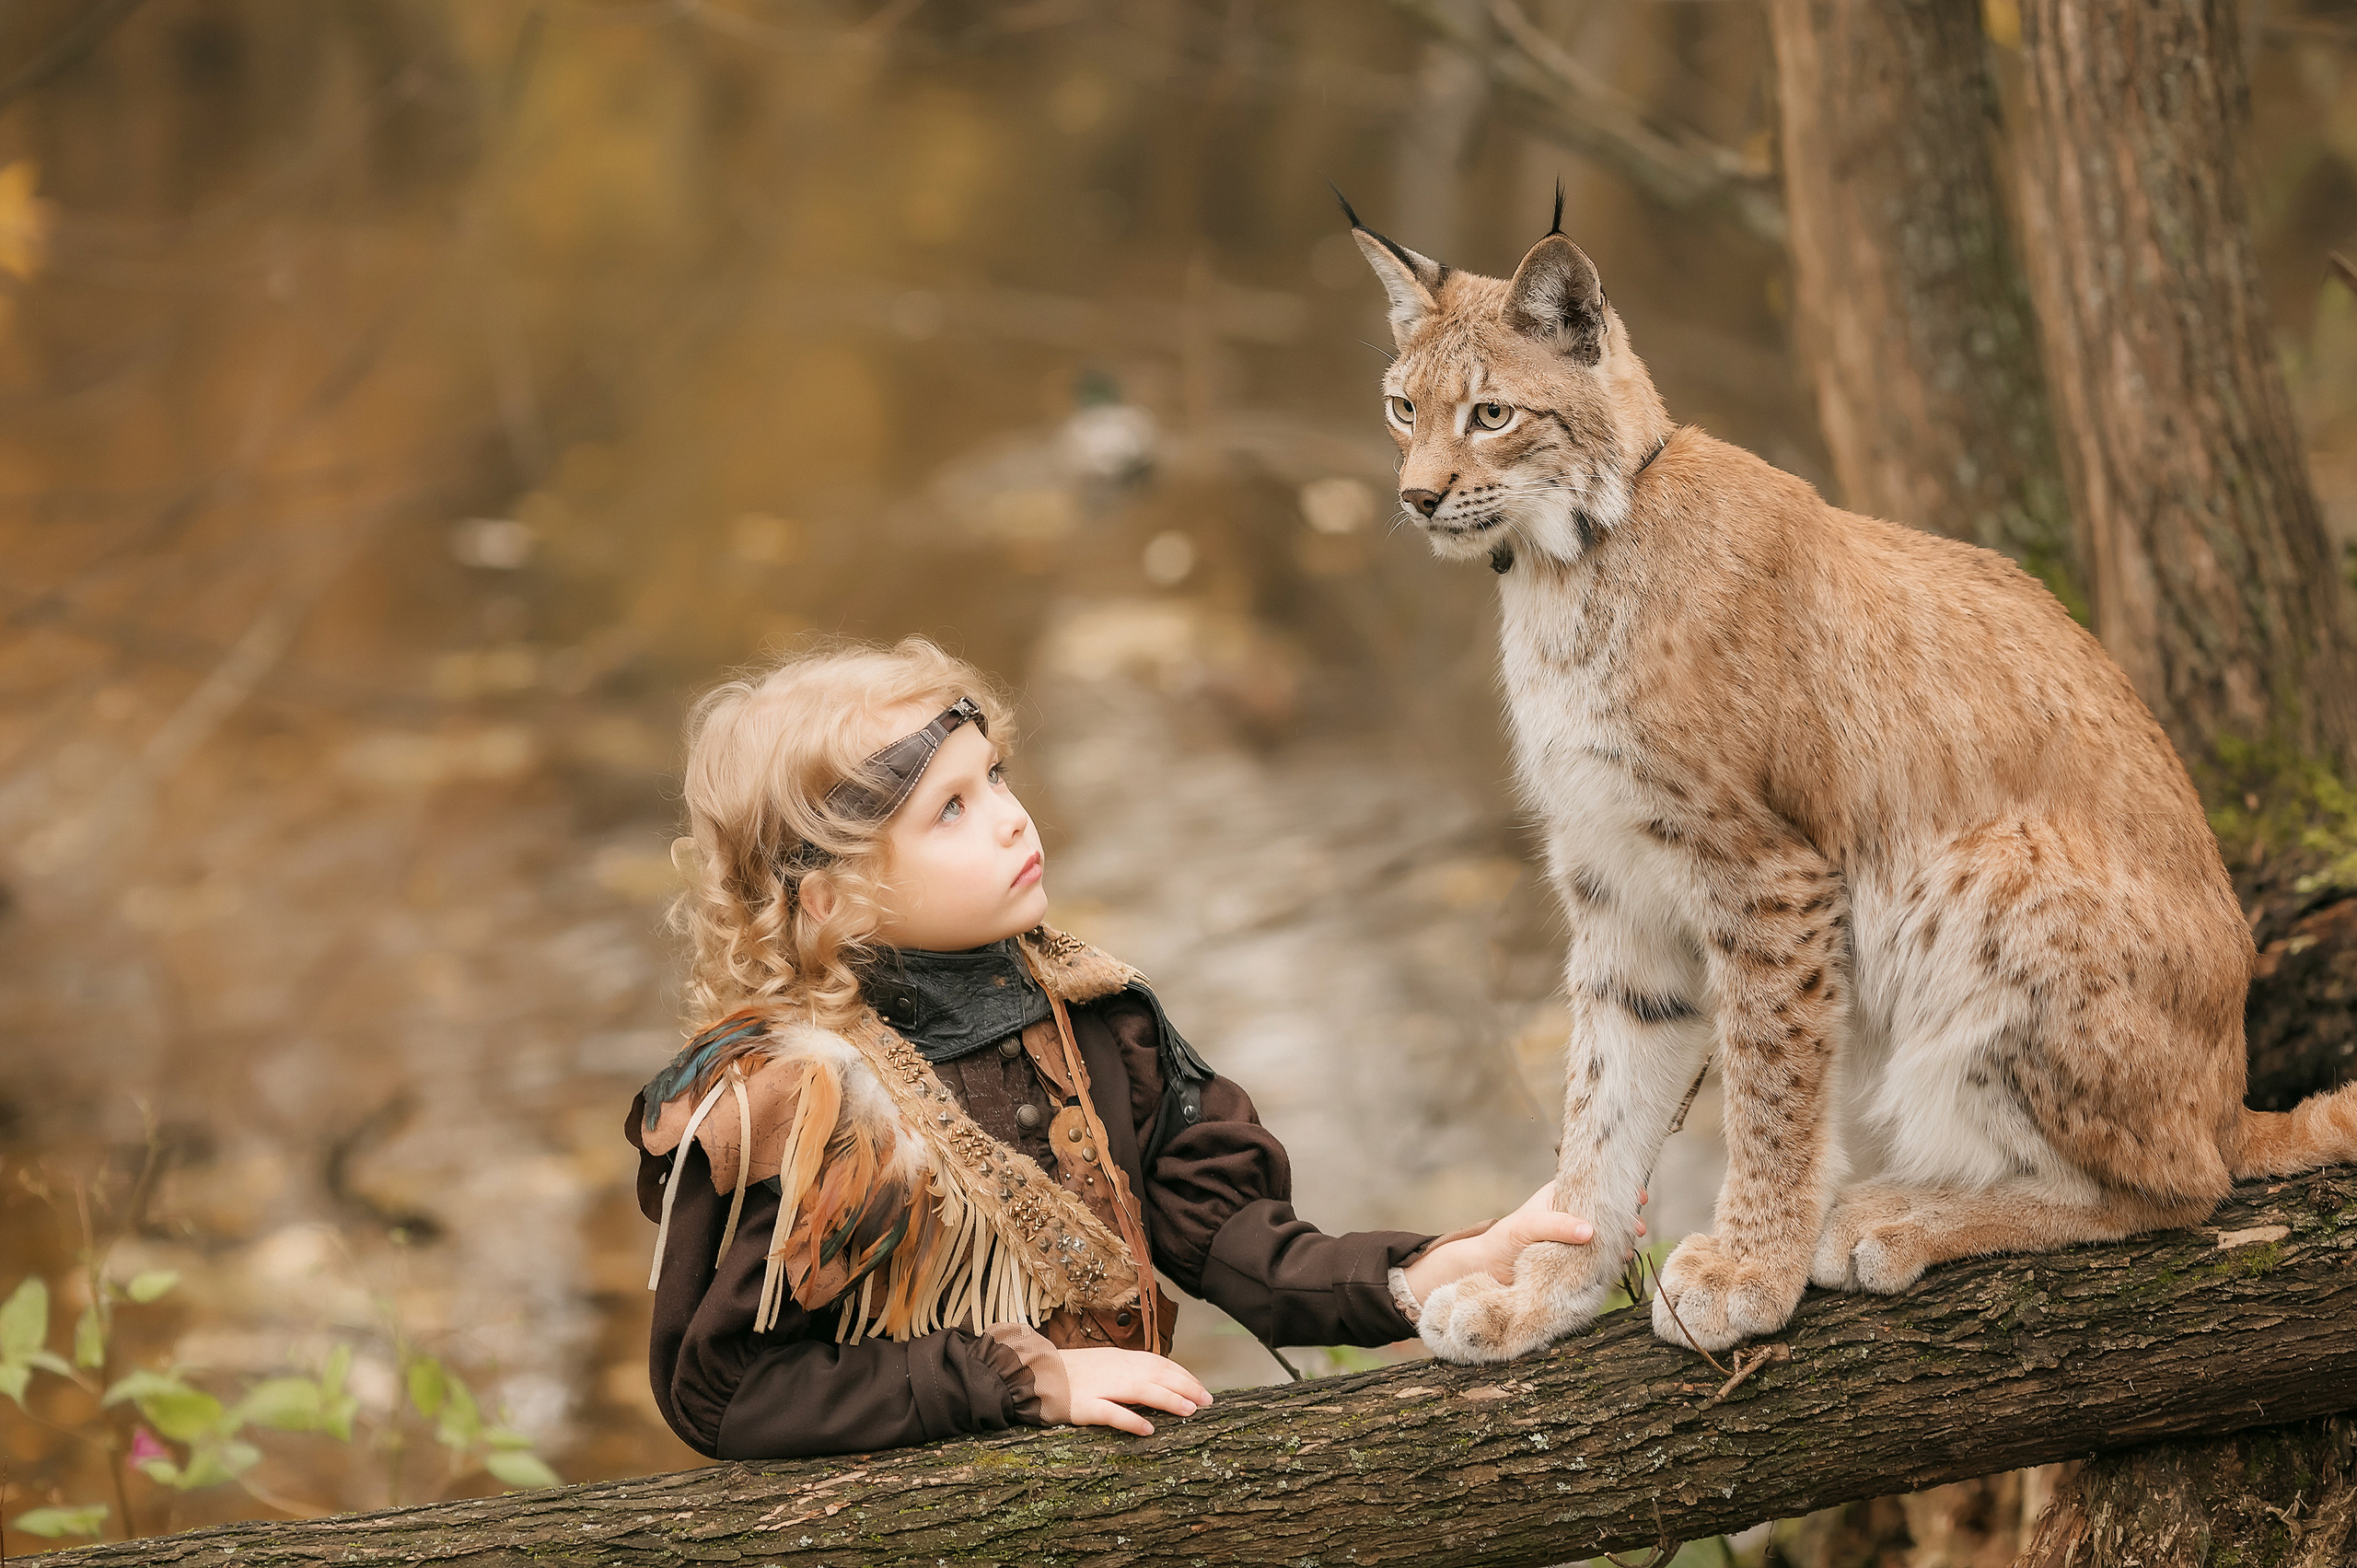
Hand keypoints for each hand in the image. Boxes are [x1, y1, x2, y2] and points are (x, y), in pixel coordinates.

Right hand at [1059, 1347, 1213, 1436]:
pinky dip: (1130, 1420)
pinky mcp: (1084, 1406)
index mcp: (1120, 1359)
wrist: (1034, 1374)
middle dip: (1185, 1387)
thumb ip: (1130, 1371)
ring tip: (1189, 1410)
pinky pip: (1110, 1413)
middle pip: (1156, 1374)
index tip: (1202, 1388)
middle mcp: (1114, 1370)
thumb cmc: (1072, 1374)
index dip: (1184, 1375)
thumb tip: (1161, 1382)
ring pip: (1140, 1390)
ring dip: (1167, 1399)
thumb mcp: (1105, 1364)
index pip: (1159, 1363)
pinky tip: (1148, 1429)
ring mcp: (1099, 1387)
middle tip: (1207, 1401)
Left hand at [1402, 1182, 1648, 1299]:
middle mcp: (1570, 1217)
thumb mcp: (1527, 1226)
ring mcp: (1573, 1241)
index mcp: (1560, 1198)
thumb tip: (1589, 1230)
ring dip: (1620, 1242)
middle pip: (1605, 1214)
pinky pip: (1597, 1260)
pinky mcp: (1573, 1264)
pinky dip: (1609, 1261)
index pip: (1593, 1187)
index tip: (1637, 1194)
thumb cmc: (1504, 1240)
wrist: (1488, 1272)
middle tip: (1638, 1228)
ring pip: (1605, 1238)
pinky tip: (1618, 1264)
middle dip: (1625, 1219)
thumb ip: (1556, 1225)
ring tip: (1628, 1249)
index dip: (1617, 1188)